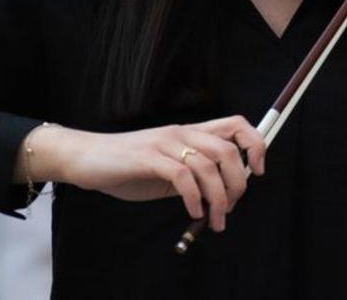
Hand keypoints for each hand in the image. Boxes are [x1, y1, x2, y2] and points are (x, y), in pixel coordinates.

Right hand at [34, 115, 266, 231]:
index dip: (255, 144)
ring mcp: (164, 144)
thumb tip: (225, 195)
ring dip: (218, 198)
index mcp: (190, 133)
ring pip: (208, 166)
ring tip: (214, 220)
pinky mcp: (148, 158)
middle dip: (238, 182)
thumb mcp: (168, 169)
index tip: (259, 170)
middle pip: (228, 149)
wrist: (87, 158)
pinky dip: (194, 198)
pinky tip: (193, 212)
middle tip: (231, 207)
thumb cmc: (128, 166)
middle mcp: (181, 133)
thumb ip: (194, 176)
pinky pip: (182, 177)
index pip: (236, 125)